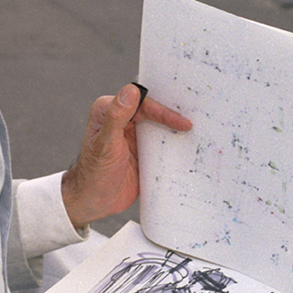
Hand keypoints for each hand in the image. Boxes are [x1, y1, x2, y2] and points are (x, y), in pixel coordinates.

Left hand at [61, 83, 191, 227]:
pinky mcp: (144, 152)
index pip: (143, 104)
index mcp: (111, 111)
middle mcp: (124, 120)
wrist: (94, 201)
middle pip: (155, 112)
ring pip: (161, 127)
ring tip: (199, 134)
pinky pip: (163, 145)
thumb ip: (116, 116)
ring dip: (177, 131)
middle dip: (174, 116)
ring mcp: (136, 136)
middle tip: (195, 121)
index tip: (180, 121)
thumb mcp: (106, 143)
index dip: (163, 111)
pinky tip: (188, 149)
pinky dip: (175, 146)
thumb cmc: (93, 172)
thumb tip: (131, 91)